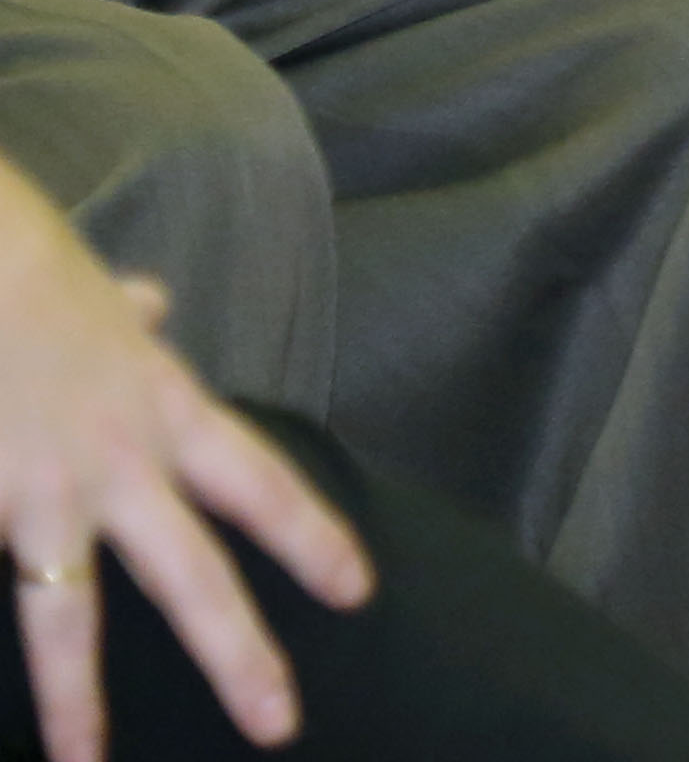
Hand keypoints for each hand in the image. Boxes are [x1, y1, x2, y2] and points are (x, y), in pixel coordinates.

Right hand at [0, 177, 366, 759]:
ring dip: (75, 700)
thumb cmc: (18, 269)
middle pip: (190, 576)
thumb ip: (129, 317)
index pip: (260, 484)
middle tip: (278, 725)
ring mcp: (37, 493)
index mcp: (161, 410)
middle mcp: (114, 464)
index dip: (312, 539)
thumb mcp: (97, 294)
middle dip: (236, 653)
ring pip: (64, 615)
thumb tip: (154, 302)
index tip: (357, 593)